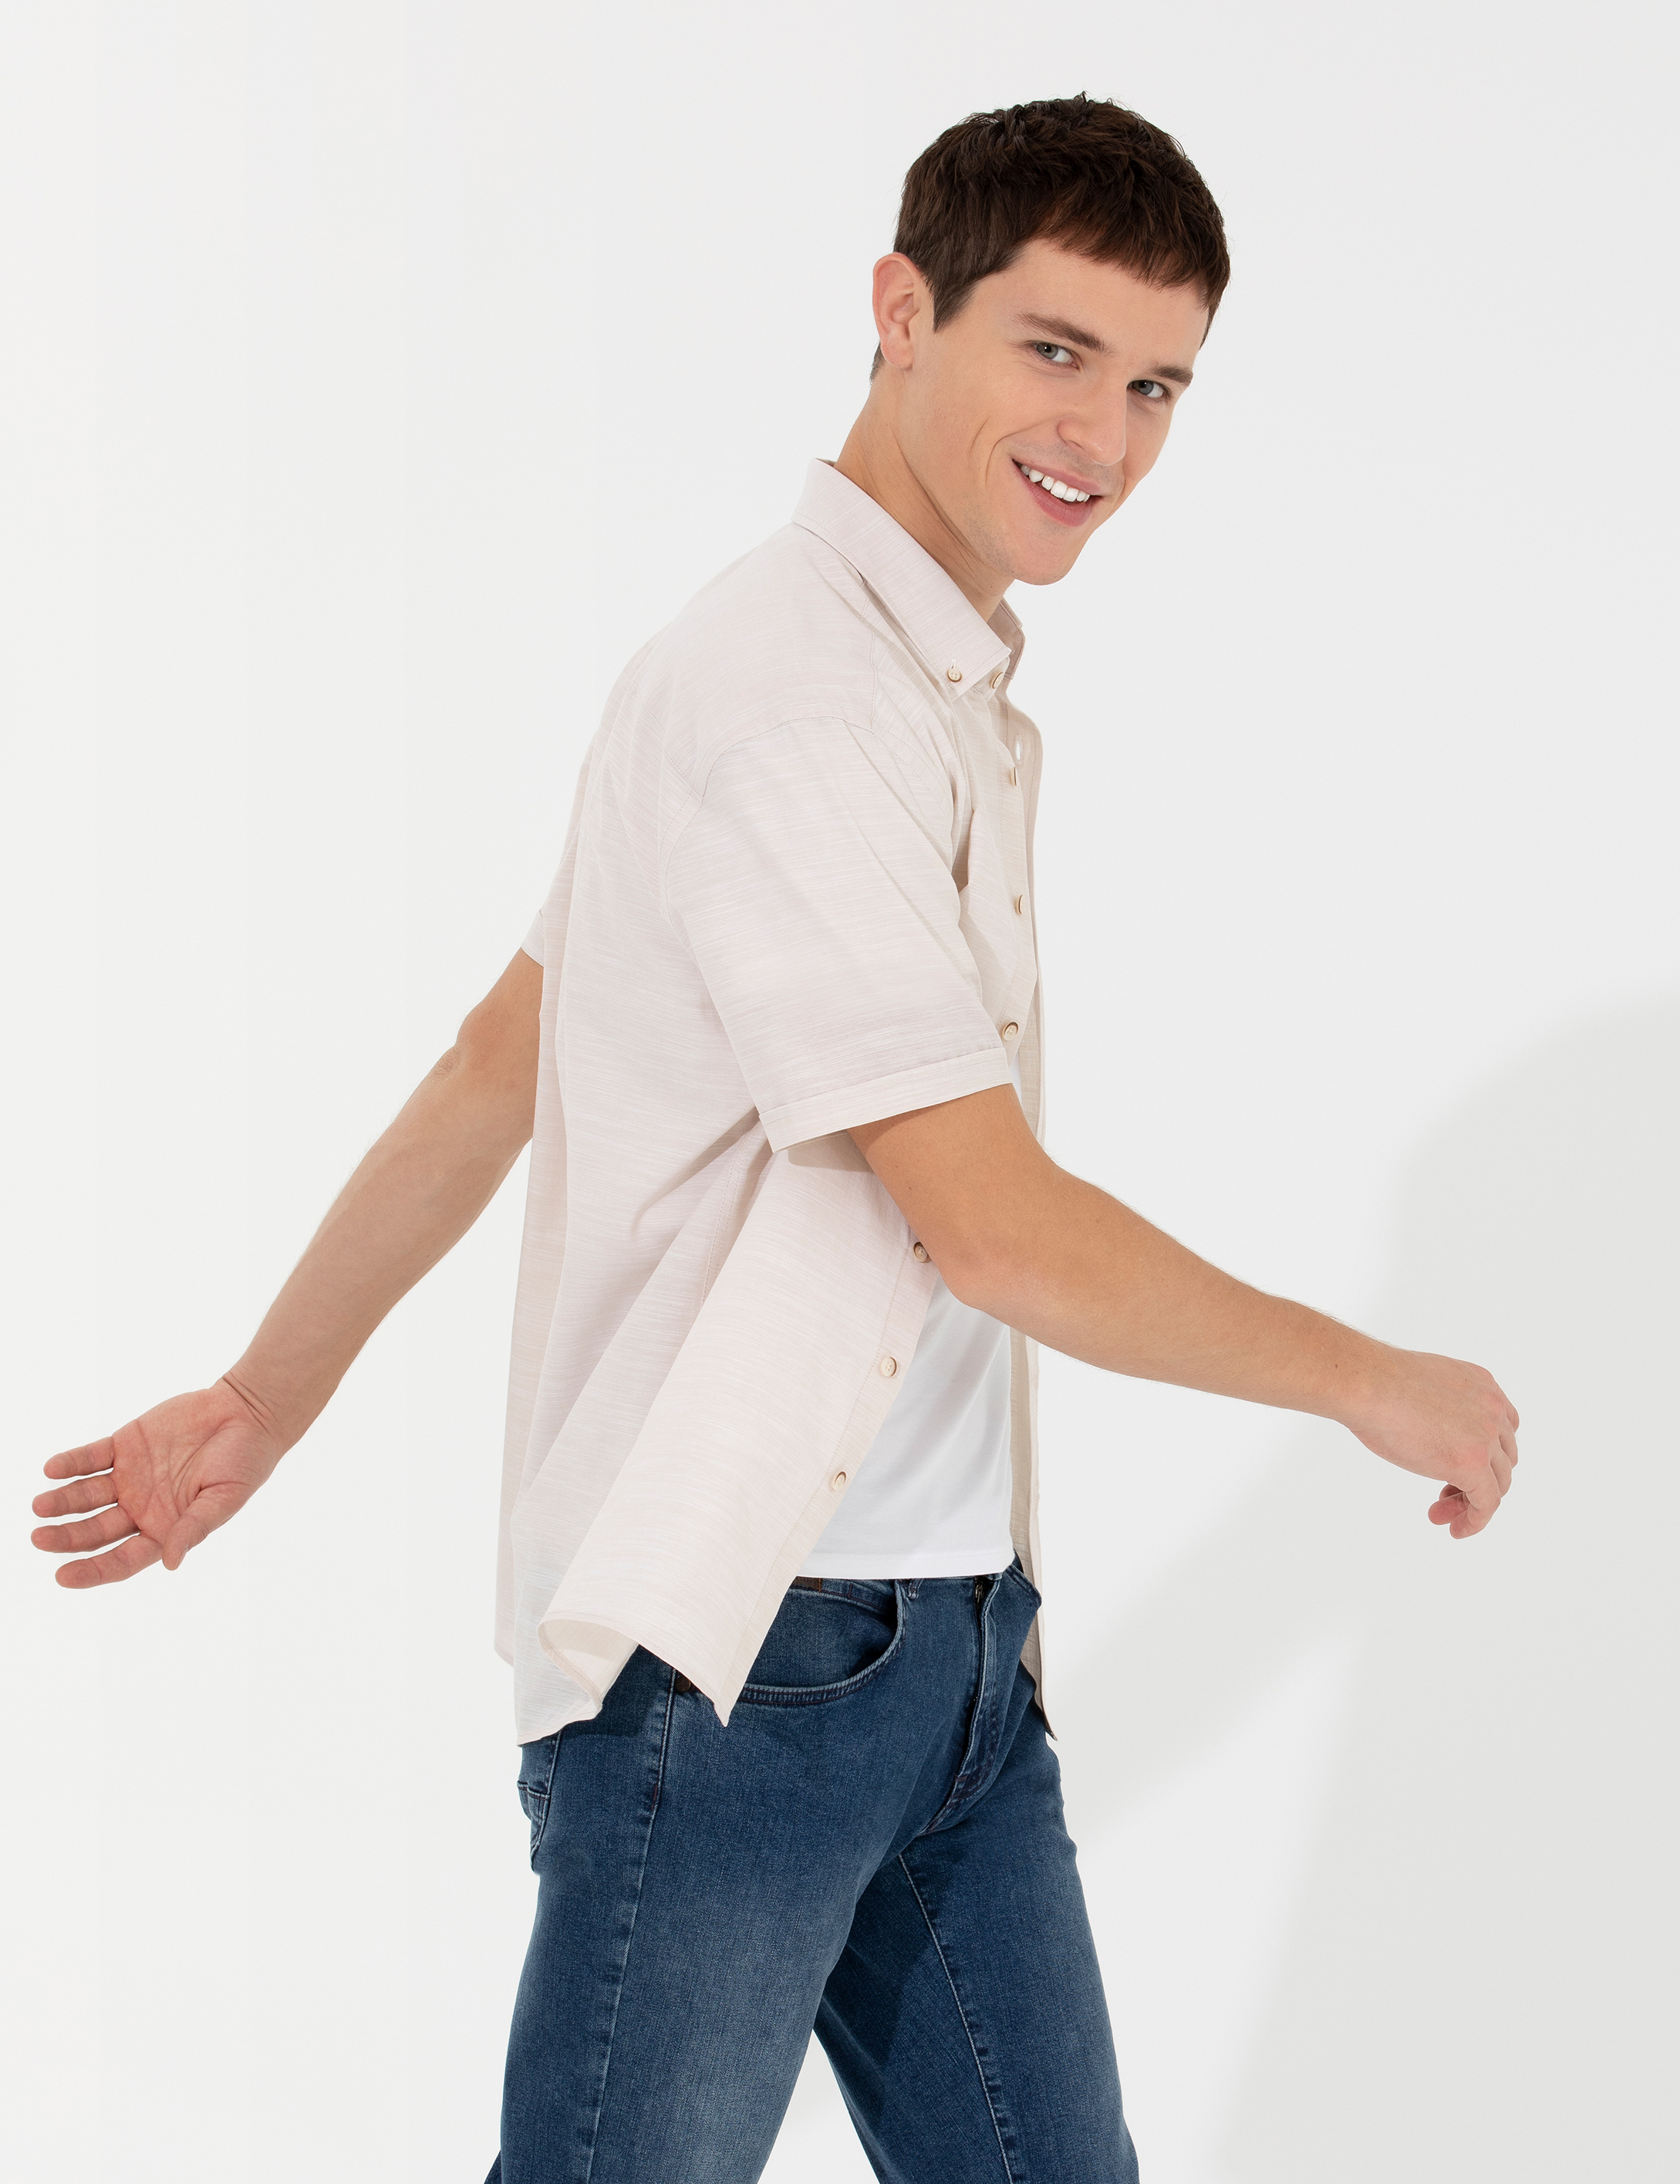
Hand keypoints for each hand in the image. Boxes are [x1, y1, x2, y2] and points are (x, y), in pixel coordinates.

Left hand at [31, 1378, 284, 1586]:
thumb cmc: (245, 1462)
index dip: (92, 1570)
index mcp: (164, 1529)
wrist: (247, 1412)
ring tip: (41, 1505)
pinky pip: (90, 1457)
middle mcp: (140, 1508)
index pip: (121, 1559)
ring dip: (61, 1502)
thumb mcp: (224, 1499)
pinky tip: (52, 1469)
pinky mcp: (124, 1445)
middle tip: (39, 1538)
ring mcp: (129, 1477)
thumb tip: (172, 1562)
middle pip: (94, 1531)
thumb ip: (195, 1527)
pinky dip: (70, 1463)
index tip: (63, 1576)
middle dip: (66, 1537)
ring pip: (86, 1496)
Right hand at [1344, 1347, 1519, 1536]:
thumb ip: (1439, 1407)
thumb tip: (1427, 1432)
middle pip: (1500, 1459)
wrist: (1367, 1384)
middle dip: (1474, 1480)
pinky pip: (1487, 1504)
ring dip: (1469, 1503)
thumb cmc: (1375, 1382)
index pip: (1501, 1429)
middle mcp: (1492, 1409)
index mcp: (1482, 1384)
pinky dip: (1475, 1521)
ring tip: (1439, 1515)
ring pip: (1497, 1484)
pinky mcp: (1473, 1463)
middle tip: (1441, 1494)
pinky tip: (1456, 1530)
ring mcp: (1486, 1436)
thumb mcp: (1422, 1388)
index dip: (1483, 1455)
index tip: (1454, 1467)